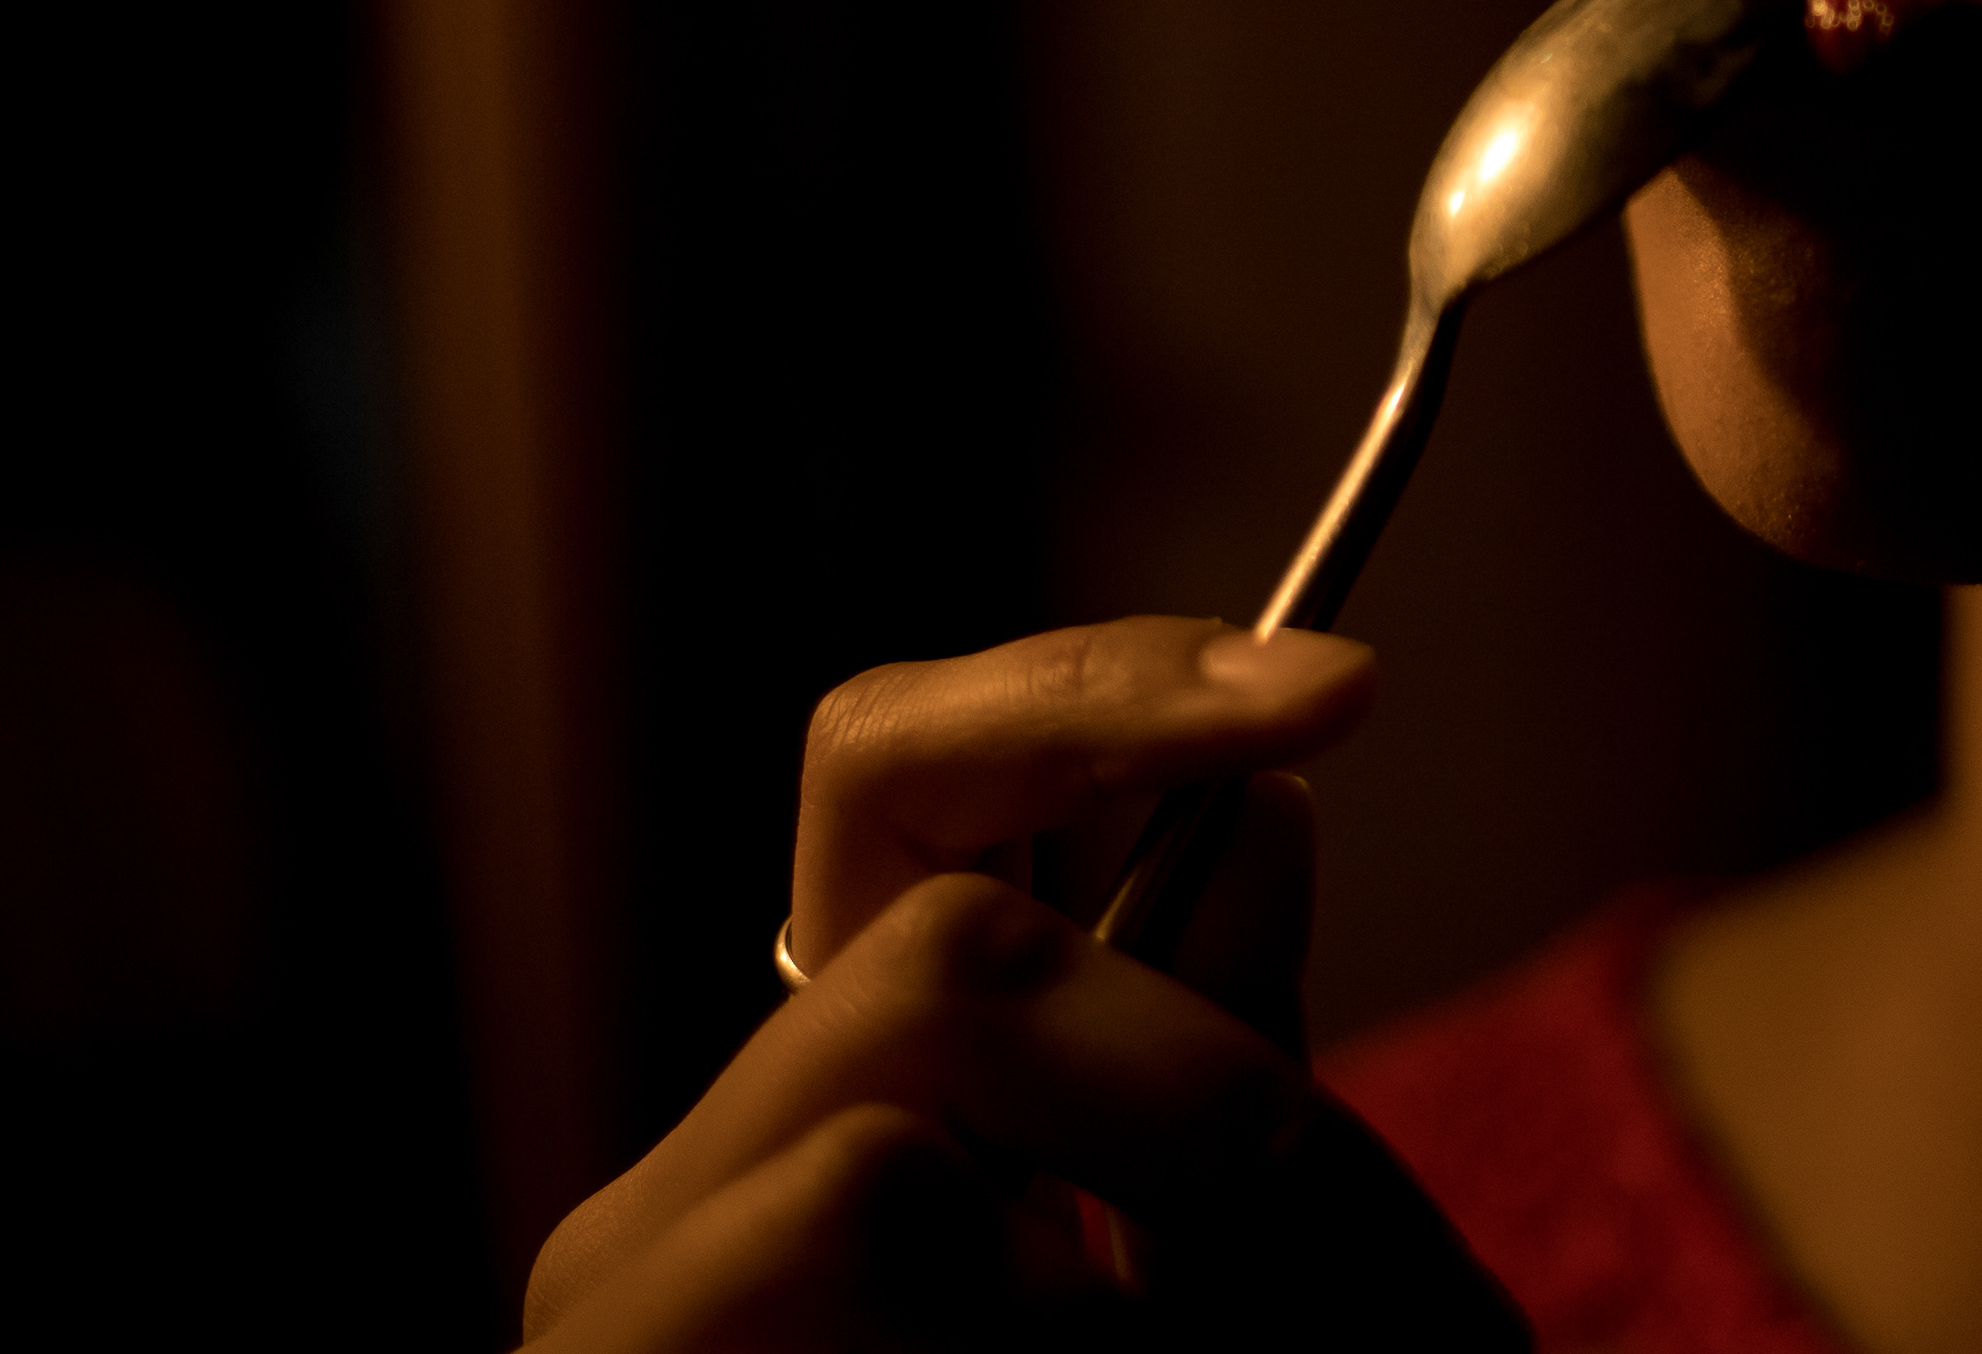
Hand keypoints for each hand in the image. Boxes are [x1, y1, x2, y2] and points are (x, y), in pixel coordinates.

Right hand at [522, 620, 1524, 1349]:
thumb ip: (1210, 1071)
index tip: (1340, 691)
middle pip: (934, 924)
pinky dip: (1061, 1335)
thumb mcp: (1201, 1285)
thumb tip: (1261, 814)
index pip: (905, 786)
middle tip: (1314, 1230)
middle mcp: (706, 1176)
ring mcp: (641, 1295)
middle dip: (1193, 1053)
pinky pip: (886, 1231)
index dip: (1102, 698)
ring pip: (924, 1079)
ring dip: (1154, 1213)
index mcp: (848, 1108)